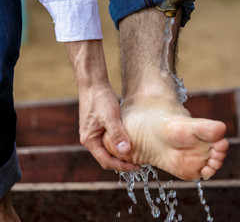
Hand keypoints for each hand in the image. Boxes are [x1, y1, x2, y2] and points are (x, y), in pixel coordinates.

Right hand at [66, 40, 138, 171]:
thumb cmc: (100, 99)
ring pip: (109, 150)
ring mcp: (94, 134)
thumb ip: (117, 134)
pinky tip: (131, 143)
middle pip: (107, 158)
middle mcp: (90, 140)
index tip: (137, 167)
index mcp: (89, 141)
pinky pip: (110, 141)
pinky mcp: (99, 127)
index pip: (106, 161)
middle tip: (140, 164)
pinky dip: (120, 145)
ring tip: (137, 156)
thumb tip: (125, 152)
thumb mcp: (110, 116)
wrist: (92, 83)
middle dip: (122, 163)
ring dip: (121, 155)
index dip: (122, 166)